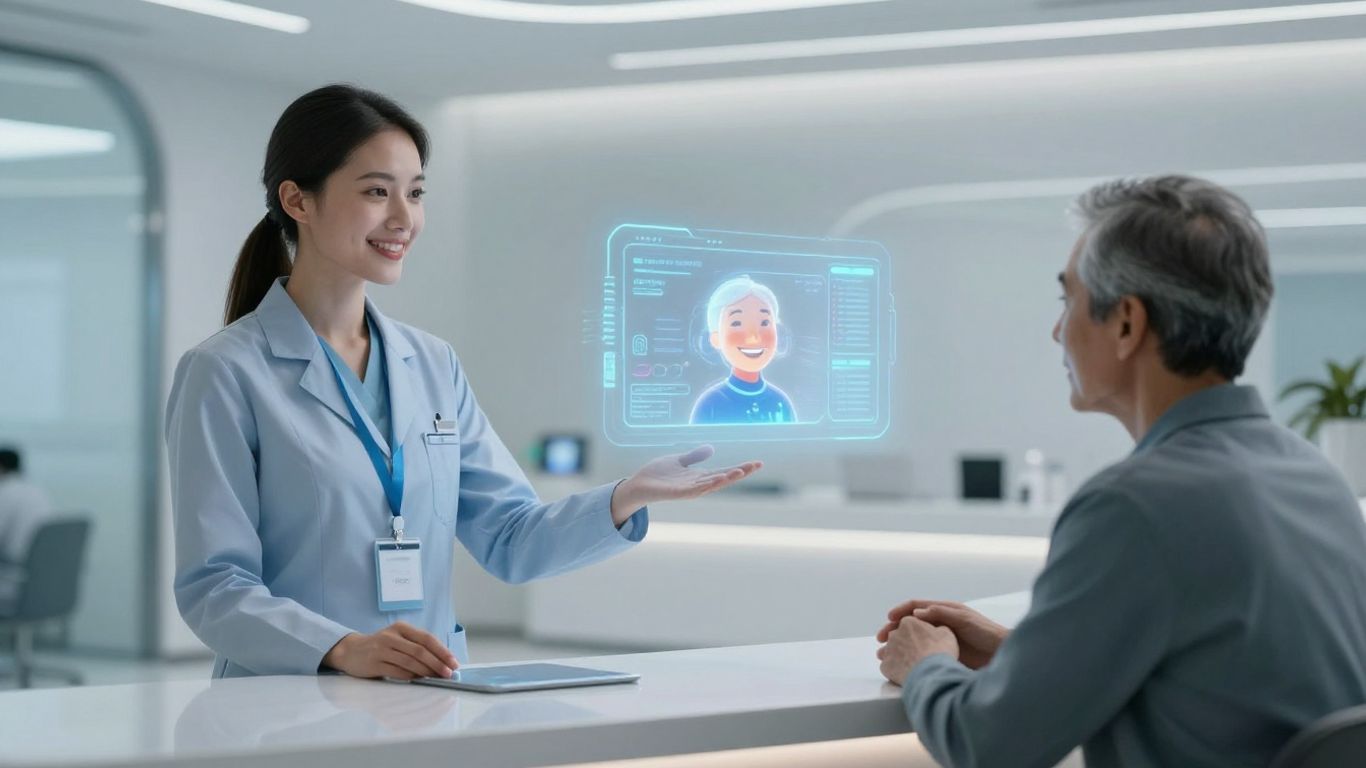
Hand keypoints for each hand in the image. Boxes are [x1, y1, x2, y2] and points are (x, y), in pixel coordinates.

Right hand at [322, 621, 457, 679]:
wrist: (350, 651)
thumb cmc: (381, 647)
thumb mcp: (398, 640)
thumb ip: (416, 647)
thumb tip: (443, 663)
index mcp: (401, 628)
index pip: (427, 638)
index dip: (442, 651)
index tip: (454, 663)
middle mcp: (392, 636)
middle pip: (420, 650)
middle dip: (438, 663)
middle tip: (449, 674)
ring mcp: (382, 649)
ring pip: (410, 661)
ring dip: (426, 672)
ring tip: (437, 679)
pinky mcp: (374, 663)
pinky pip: (397, 671)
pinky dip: (411, 677)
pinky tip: (419, 681)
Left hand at [610, 445, 761, 525]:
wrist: (638, 484)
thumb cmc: (657, 474)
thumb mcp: (679, 460)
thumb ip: (694, 456)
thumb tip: (711, 448)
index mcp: (700, 476)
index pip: (725, 471)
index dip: (741, 467)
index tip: (757, 463)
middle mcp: (698, 484)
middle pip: (724, 477)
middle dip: (740, 472)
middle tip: (756, 465)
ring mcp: (690, 490)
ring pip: (713, 484)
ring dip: (727, 478)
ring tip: (741, 471)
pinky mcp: (679, 493)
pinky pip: (696, 490)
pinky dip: (708, 485)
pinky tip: (719, 478)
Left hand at [877, 616, 957, 686]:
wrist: (931, 672)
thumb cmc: (940, 651)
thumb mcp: (946, 633)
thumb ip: (937, 629)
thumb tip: (936, 630)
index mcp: (909, 622)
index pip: (909, 624)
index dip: (917, 633)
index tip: (921, 639)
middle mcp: (894, 634)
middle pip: (898, 637)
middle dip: (905, 643)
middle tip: (915, 653)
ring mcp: (888, 650)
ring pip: (889, 651)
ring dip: (897, 656)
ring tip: (909, 664)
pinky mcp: (885, 666)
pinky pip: (888, 666)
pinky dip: (895, 670)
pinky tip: (906, 674)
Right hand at [878, 599, 1008, 669]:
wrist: (1002, 654)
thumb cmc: (986, 633)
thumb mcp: (964, 619)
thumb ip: (941, 614)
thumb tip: (917, 613)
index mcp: (943, 610)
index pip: (915, 606)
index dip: (900, 611)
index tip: (889, 619)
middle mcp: (938, 623)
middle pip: (909, 623)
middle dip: (893, 629)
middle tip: (881, 639)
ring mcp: (939, 639)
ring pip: (912, 639)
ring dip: (897, 645)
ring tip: (884, 654)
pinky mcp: (942, 653)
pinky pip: (920, 653)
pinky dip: (908, 656)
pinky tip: (901, 663)